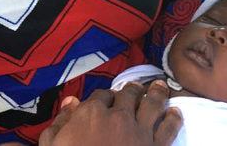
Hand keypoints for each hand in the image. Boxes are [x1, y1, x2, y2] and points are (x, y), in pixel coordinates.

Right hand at [38, 82, 182, 145]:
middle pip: (128, 94)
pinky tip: (175, 112)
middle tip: (136, 87)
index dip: (106, 95)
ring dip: (157, 93)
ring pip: (152, 104)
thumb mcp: (52, 143)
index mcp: (92, 112)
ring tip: (160, 86)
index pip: (102, 95)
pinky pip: (168, 127)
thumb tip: (71, 102)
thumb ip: (60, 121)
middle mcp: (118, 116)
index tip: (109, 98)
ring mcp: (140, 131)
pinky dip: (173, 118)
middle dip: (132, 89)